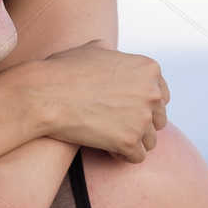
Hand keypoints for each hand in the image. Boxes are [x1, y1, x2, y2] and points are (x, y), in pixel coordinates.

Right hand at [24, 41, 169, 162]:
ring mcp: (143, 118)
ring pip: (150, 141)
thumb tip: (108, 50)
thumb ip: (110, 52)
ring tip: (108, 137)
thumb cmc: (62, 71)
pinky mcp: (130, 141)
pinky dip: (122, 155)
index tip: (126, 111)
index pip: (162, 97)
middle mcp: (152, 93)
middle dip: (140, 125)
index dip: (144, 106)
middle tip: (115, 126)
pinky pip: (137, 157)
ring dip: (132, 142)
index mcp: (149, 69)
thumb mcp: (91, 50)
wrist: (44, 95)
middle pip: (158, 120)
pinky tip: (106, 147)